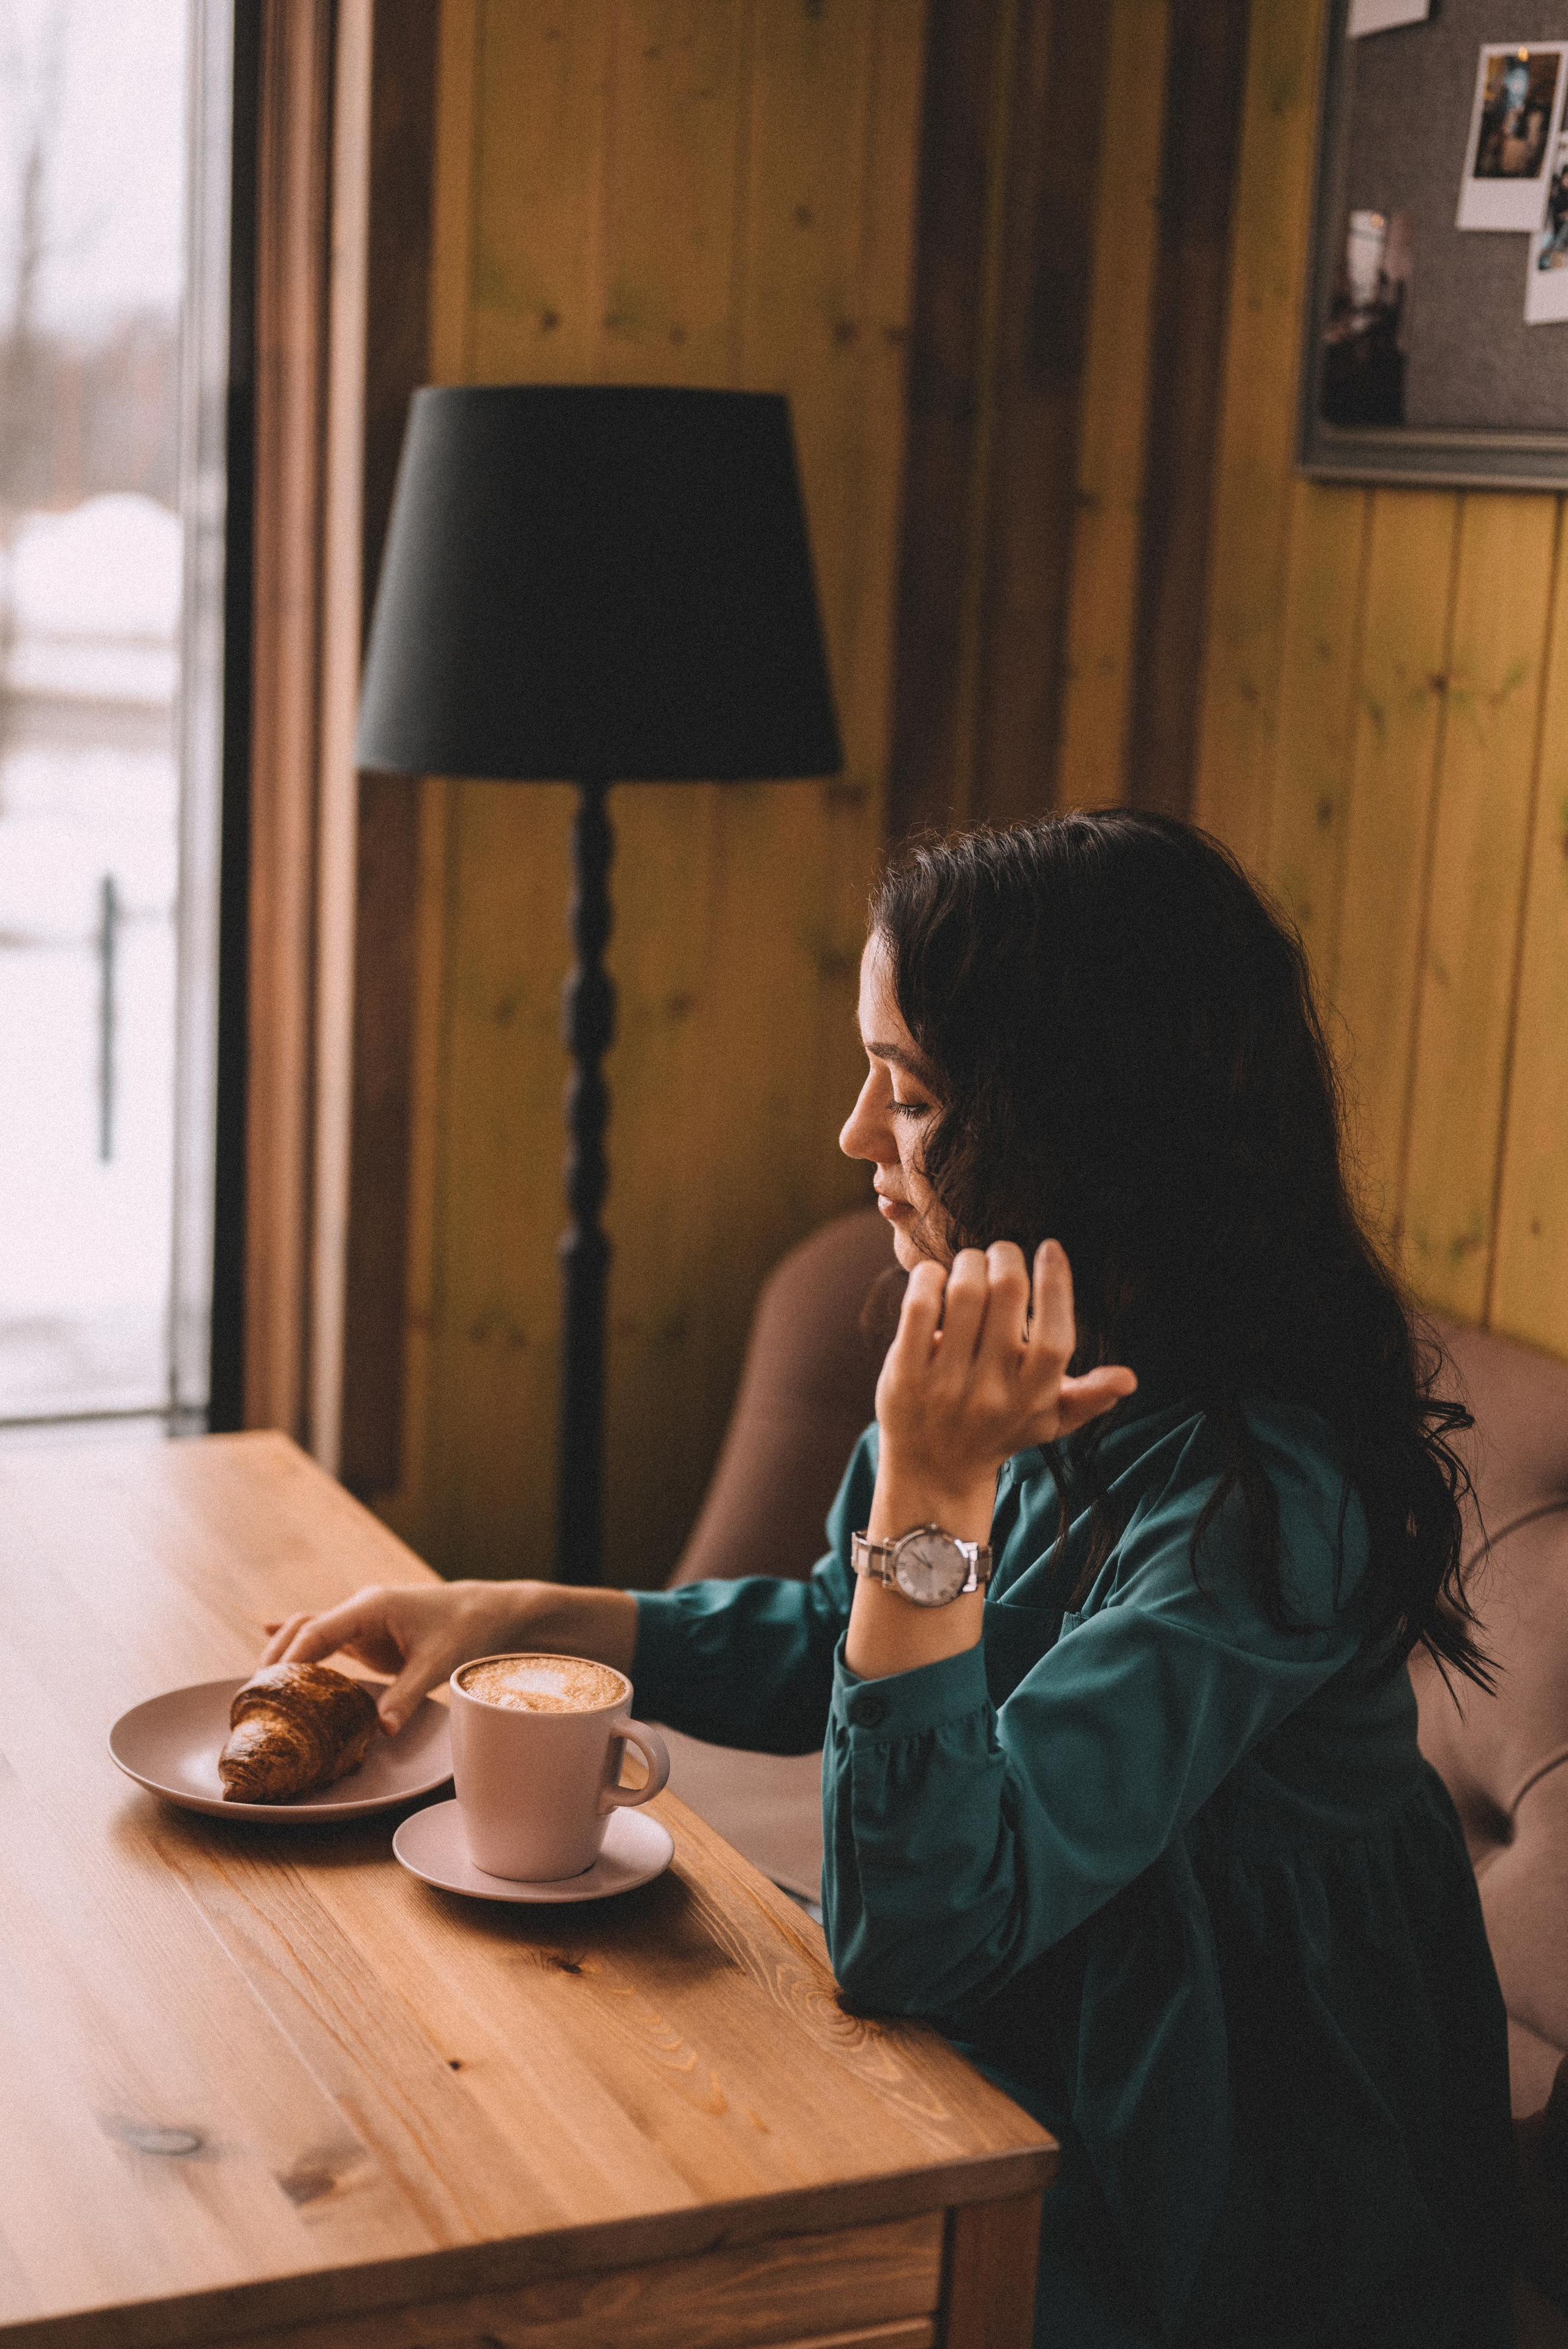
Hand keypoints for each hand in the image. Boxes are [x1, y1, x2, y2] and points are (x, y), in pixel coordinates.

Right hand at [259, 1578, 634, 1736]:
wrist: (494, 1611)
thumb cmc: (470, 1629)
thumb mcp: (440, 1663)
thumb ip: (409, 1694)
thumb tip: (383, 1729)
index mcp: (372, 1606)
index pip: (318, 1630)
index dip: (290, 1658)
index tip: (266, 1685)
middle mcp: (362, 1609)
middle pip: (304, 1629)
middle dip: (277, 1657)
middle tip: (252, 1695)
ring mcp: (364, 1621)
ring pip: (311, 1632)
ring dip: (286, 1654)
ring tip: (256, 1688)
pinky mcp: (371, 1636)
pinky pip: (326, 1637)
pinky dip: (300, 1641)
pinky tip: (267, 1632)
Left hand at [871, 1239, 1135, 1536]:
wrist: (932, 1471)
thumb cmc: (999, 1432)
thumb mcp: (1048, 1421)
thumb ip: (1087, 1398)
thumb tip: (1129, 1379)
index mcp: (1033, 1397)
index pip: (1054, 1335)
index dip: (1056, 1282)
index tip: (1050, 1247)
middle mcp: (992, 1392)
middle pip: (1006, 1294)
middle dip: (1005, 1257)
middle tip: (1002, 1253)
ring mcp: (945, 1383)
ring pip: (963, 1291)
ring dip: (969, 1262)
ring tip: (972, 1263)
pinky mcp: (904, 1375)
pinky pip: (919, 1307)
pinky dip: (928, 1278)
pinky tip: (936, 1277)